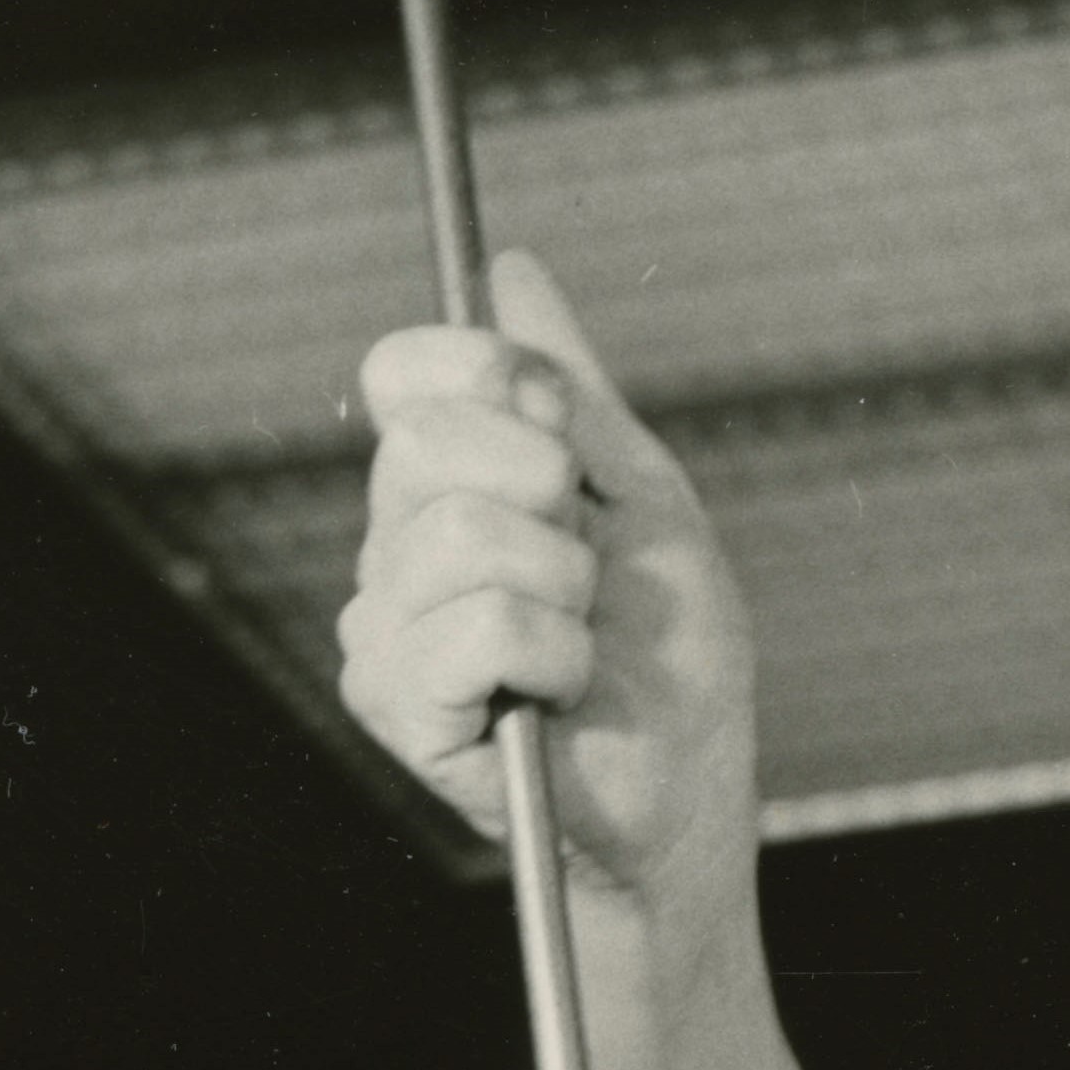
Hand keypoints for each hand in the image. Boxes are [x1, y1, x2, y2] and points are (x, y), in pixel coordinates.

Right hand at [338, 250, 757, 902]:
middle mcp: (392, 545)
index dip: (493, 378)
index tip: (568, 439)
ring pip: (460, 534)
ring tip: (583, 643)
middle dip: (552, 495)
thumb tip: (510, 271)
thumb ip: (573, 389)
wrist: (687, 798)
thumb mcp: (641, 496)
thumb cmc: (672, 663)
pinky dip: (554, 654)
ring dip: (565, 587)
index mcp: (442, 483)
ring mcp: (382, 626)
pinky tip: (560, 692)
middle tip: (590, 573)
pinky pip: (476, 626)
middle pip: (430, 441)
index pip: (406, 371)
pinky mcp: (395, 704)